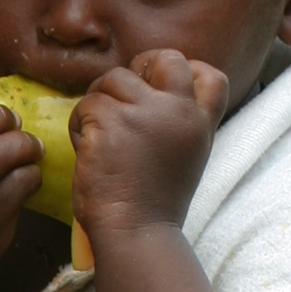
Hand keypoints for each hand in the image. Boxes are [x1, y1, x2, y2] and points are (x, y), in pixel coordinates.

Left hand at [71, 51, 228, 244]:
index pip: (211, 76)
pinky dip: (79, 125)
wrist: (136, 234)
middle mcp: (178, 111)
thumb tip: (149, 95)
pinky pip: (86, 105)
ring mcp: (145, 113)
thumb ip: (177, 125)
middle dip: (140, 66)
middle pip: (165, 57)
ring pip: (113, 79)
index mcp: (199, 124)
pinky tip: (87, 152)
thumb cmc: (153, 206)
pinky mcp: (110, 121)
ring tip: (100, 138)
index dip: (187, 69)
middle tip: (122, 94)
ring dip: (100, 103)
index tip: (162, 84)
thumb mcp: (185, 160)